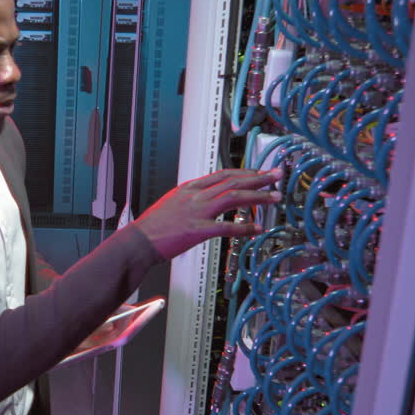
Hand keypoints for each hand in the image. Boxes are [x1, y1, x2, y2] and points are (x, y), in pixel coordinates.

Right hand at [132, 168, 281, 259]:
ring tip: (275, 198)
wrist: (138, 242)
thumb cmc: (153, 227)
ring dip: (257, 197)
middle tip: (277, 176)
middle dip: (259, 178)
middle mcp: (195, 196)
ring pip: (233, 197)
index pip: (224, 174)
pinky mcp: (196, 230)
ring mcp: (196, 212)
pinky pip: (226, 226)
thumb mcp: (173, 203)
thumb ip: (192, 199)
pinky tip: (256, 229)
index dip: (246, 172)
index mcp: (190, 188)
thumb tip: (208, 198)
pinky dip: (243, 227)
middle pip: (233, 181)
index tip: (261, 173)